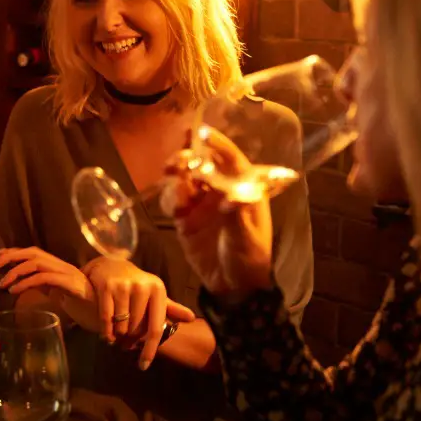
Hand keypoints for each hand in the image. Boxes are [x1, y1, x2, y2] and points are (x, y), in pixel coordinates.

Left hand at [0, 247, 102, 332]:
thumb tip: (26, 283)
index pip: (35, 252)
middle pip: (34, 252)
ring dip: (16, 271)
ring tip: (2, 284)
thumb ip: (46, 285)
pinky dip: (26, 282)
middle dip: (11, 256)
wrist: (107, 314)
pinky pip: (44, 278)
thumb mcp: (60, 293)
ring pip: (37, 262)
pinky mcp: (70, 284)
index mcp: (60, 267)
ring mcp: (68, 273)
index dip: (16, 252)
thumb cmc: (85, 305)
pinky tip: (15, 291)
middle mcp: (63, 266)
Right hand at [82, 257, 195, 368]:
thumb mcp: (154, 294)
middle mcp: (142, 286)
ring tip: (116, 335)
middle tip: (125, 342)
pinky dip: (106, 332)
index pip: (156, 327)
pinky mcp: (106, 287)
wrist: (111, 265)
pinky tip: (106, 336)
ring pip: (121, 326)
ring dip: (118, 336)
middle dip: (130, 339)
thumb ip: (171, 308)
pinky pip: (106, 319)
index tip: (144, 366)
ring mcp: (123, 286)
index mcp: (158, 290)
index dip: (150, 349)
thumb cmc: (137, 285)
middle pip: (136, 329)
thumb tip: (192, 318)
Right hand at [168, 127, 273, 297]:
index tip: (201, 132)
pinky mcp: (184, 220)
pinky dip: (170, 198)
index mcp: (243, 189)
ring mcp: (201, 204)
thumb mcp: (247, 239)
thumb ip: (237, 217)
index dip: (216, 143)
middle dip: (188, 157)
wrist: (234, 288)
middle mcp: (220, 191)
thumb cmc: (250, 259)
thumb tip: (231, 198)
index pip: (230, 158)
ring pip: (184, 179)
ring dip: (176, 174)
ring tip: (171, 174)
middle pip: (202, 164)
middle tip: (177, 159)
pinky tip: (173, 206)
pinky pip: (173, 202)